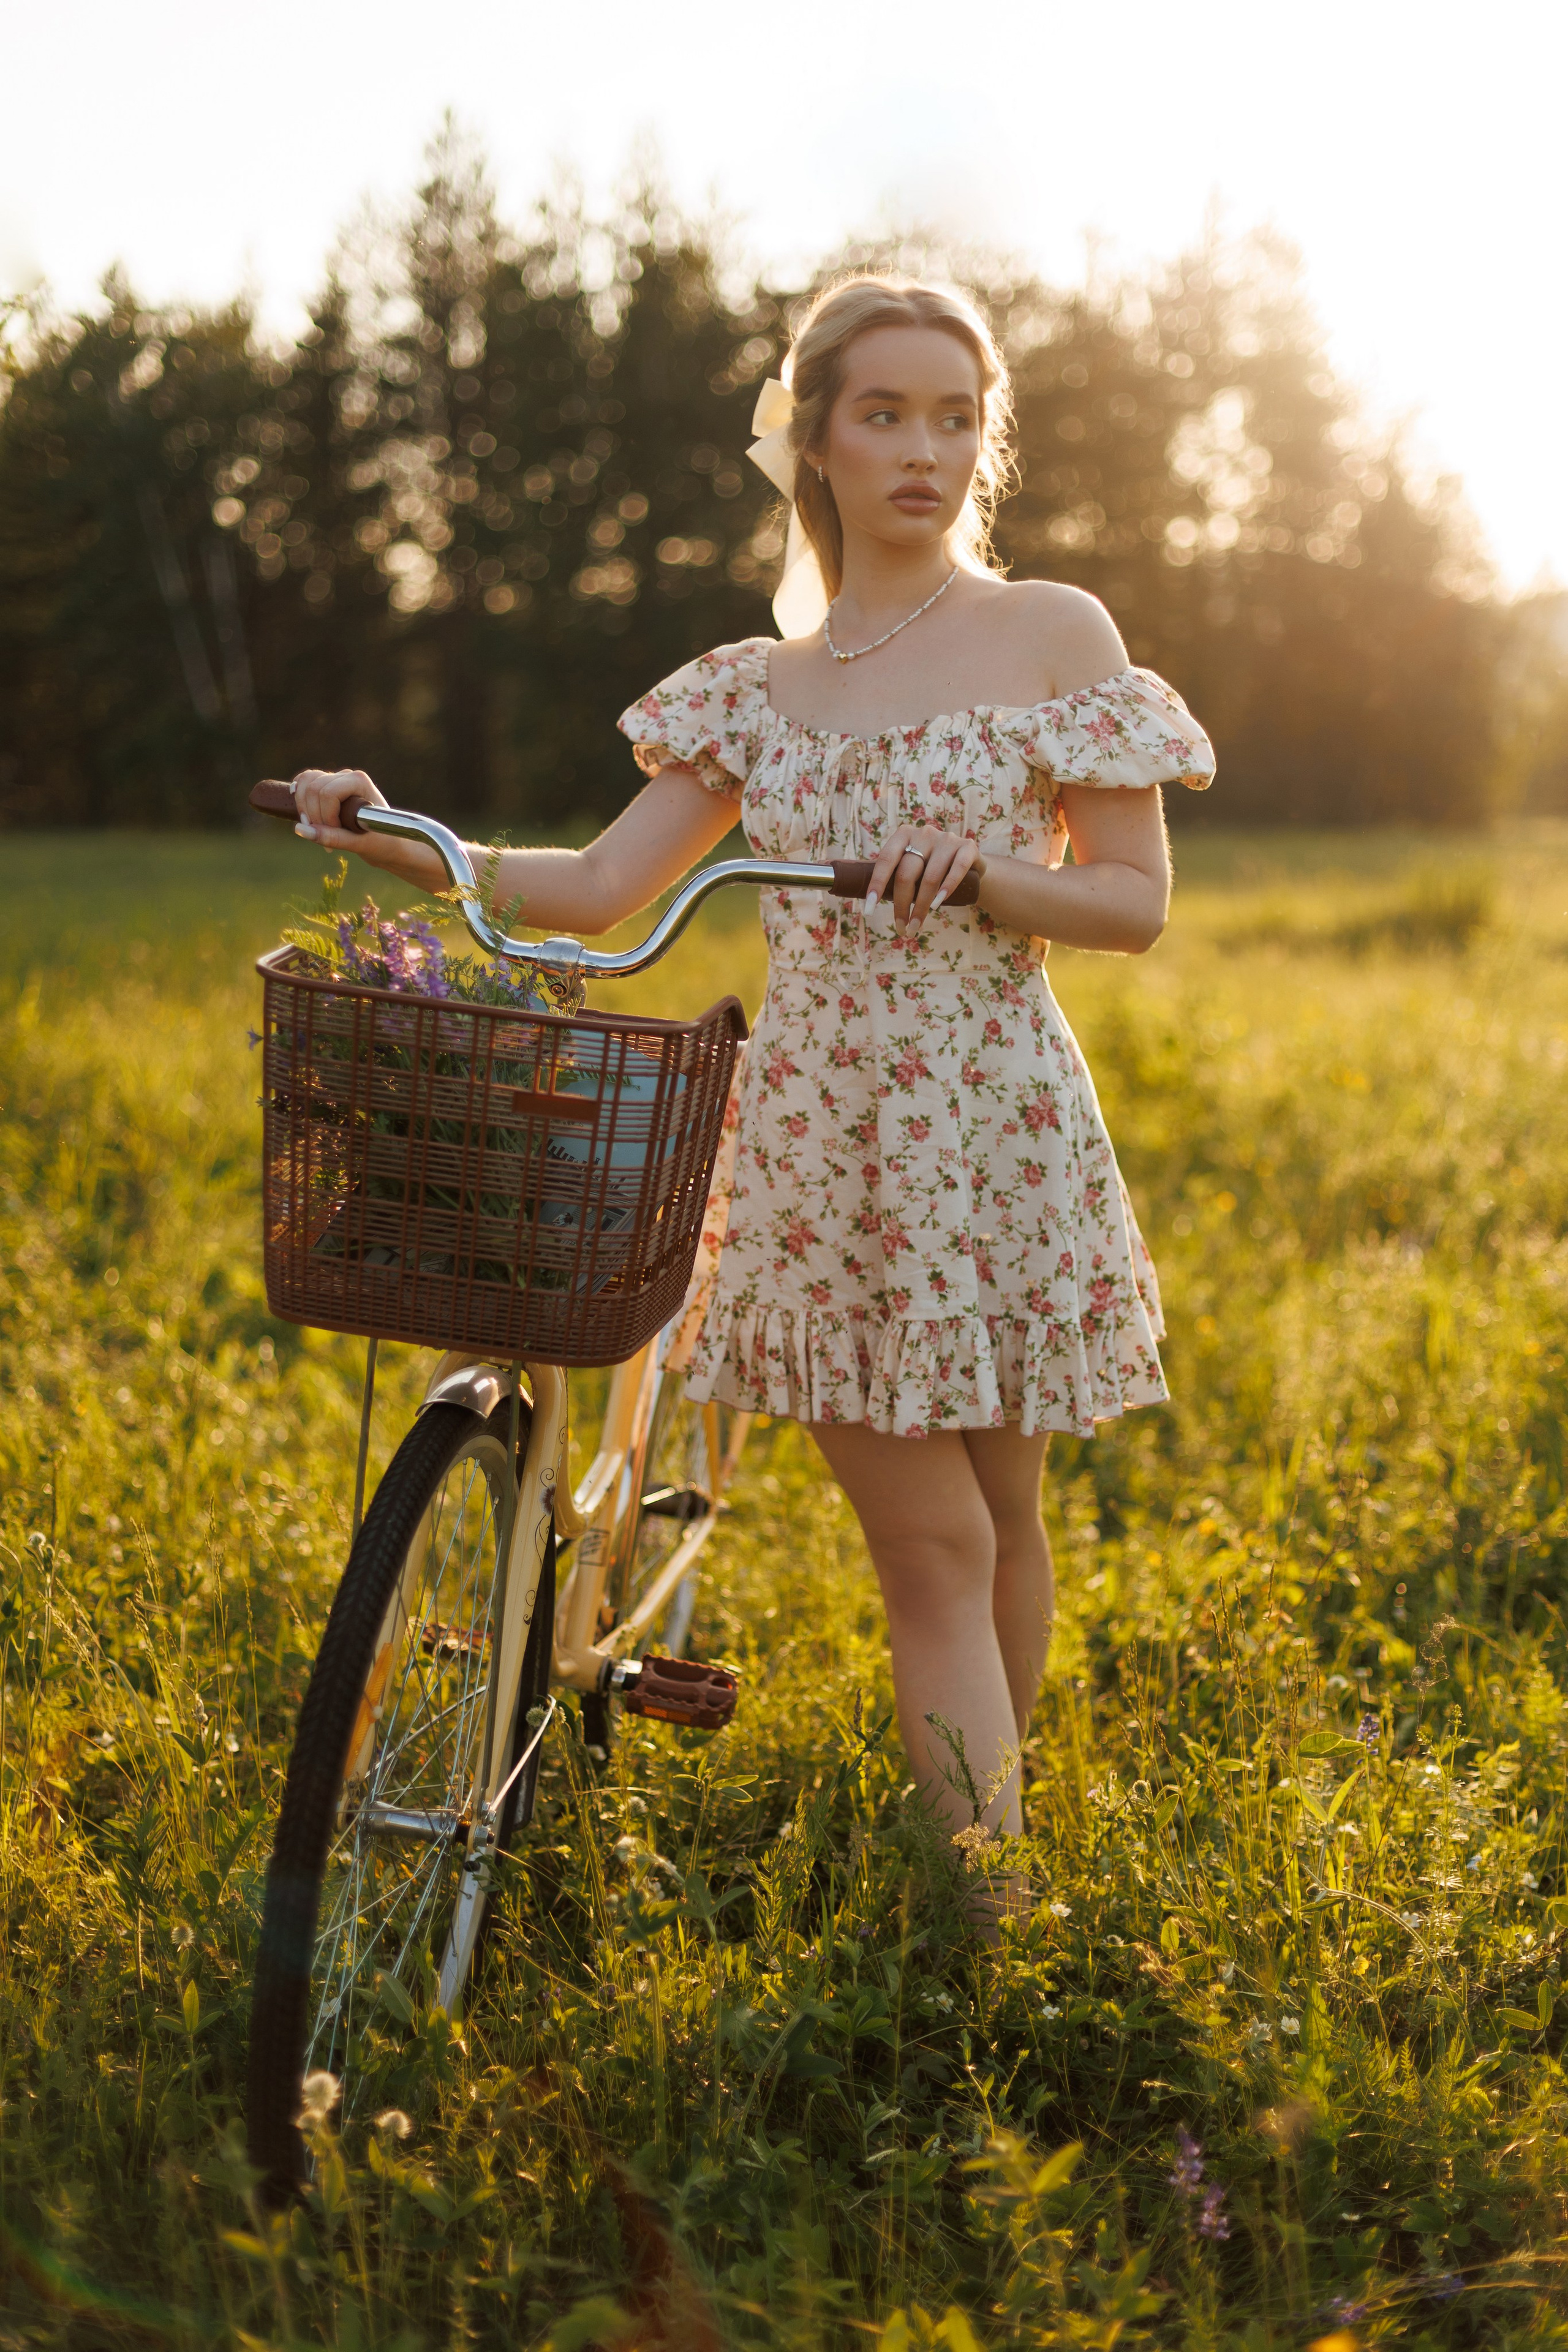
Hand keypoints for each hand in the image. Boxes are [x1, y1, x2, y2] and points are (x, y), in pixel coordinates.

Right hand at [291, 768, 388, 854]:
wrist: (388, 842)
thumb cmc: (382, 842)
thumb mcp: (359, 844)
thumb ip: (332, 838)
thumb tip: (300, 830)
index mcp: (359, 781)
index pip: (327, 793)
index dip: (326, 816)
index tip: (338, 833)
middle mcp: (346, 776)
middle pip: (311, 787)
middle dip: (314, 816)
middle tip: (327, 838)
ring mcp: (335, 779)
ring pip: (303, 783)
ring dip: (305, 811)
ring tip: (320, 831)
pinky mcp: (326, 786)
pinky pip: (302, 785)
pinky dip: (301, 804)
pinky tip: (309, 819)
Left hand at [866, 823, 985, 936]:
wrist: (970, 863)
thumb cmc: (931, 868)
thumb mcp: (912, 866)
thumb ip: (895, 875)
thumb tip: (869, 902)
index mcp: (904, 834)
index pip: (886, 860)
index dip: (877, 885)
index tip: (869, 909)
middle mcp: (924, 833)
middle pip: (907, 873)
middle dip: (901, 905)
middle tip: (900, 928)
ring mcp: (947, 839)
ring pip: (929, 878)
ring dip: (921, 907)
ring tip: (916, 926)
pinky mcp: (967, 848)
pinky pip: (956, 870)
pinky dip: (946, 889)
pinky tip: (937, 905)